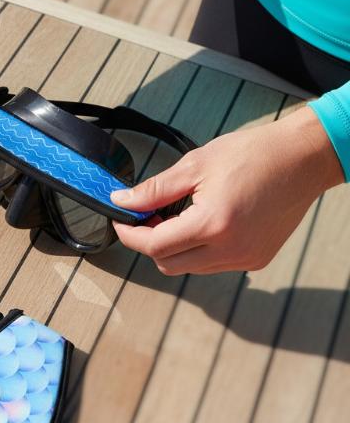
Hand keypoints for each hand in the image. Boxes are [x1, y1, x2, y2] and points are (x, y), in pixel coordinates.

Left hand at [110, 106, 344, 274]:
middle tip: (147, 215)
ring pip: (189, 267)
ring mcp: (245, 259)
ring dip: (173, 248)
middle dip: (149, 243)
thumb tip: (122, 202)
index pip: (154, 245)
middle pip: (167, 264)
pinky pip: (212, 265)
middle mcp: (230, 250)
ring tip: (174, 216)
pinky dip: (197, 250)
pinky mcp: (256, 260)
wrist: (302, 159)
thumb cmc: (253, 155)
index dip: (130, 234)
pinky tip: (200, 224)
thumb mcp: (194, 166)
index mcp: (212, 225)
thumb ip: (153, 190)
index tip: (120, 221)